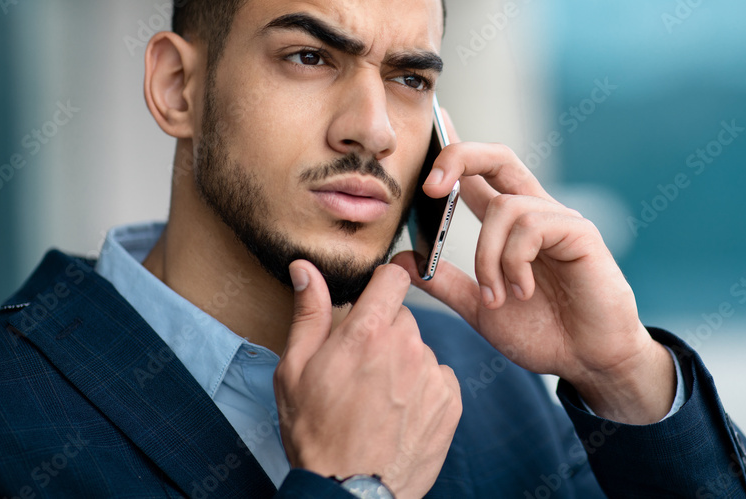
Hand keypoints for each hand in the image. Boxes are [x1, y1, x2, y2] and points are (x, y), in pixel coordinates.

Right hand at [273, 259, 461, 498]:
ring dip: (403, 363)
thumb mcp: (295, 370)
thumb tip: (306, 269)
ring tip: (378, 399)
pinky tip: (399, 413)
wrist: (349, 491)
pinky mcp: (450, 401)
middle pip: (403, 317)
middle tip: (360, 367)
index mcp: (367, 332)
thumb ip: (309, 313)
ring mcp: (431, 375)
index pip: (393, 277)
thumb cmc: (317, 434)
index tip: (372, 299)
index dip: (381, 284)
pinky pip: (438, 377)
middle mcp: (406, 346)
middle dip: (384, 332)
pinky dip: (422, 388)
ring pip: (420, 349)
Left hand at [391, 110, 674, 424]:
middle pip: (497, 157)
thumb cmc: (544, 333)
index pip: (478, 175)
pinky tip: (523, 292)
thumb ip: (446, 283)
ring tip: (497, 297)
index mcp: (509, 225)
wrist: (589, 361)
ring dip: (488, 257)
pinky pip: (532, 226)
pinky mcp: (580, 233)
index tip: (435, 123)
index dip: (454, 150)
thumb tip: (401, 260)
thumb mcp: (480, 309)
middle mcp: (534, 212)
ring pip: (503, 208)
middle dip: (459, 156)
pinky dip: (515, 262)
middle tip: (430, 187)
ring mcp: (558, 219)